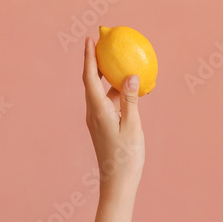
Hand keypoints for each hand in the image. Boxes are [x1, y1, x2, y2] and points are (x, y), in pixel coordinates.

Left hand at [82, 37, 143, 193]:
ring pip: (100, 91)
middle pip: (91, 80)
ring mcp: (97, 119)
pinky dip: (116, 92)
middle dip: (95, 61)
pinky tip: (129, 88)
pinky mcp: (103, 125)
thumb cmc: (126, 156)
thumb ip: (131, 100)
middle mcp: (93, 112)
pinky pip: (107, 102)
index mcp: (98, 110)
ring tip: (118, 61)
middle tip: (102, 43)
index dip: (89, 57)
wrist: (117, 182)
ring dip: (107, 76)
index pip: (90, 77)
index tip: (89, 39)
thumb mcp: (133, 126)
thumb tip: (130, 75)